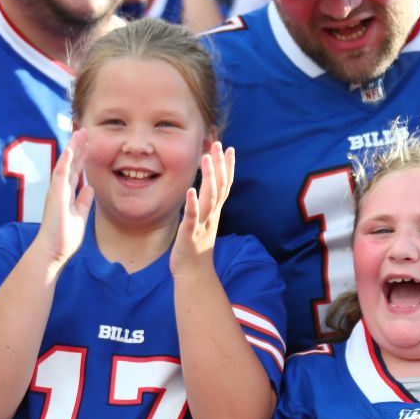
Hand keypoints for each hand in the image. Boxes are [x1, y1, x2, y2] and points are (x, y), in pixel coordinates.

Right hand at [31, 130, 93, 266]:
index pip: (76, 171)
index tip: (89, 144)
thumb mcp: (80, 216)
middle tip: (85, 131)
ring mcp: (57, 191)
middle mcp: (61, 190)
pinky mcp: (55, 196)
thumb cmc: (64, 238)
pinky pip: (60, 175)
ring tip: (80, 133)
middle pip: (71, 163)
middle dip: (79, 147)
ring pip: (65, 164)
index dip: (82, 157)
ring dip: (73, 148)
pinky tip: (70, 149)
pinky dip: (65, 161)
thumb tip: (90, 188)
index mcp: (67, 194)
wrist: (53, 252)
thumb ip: (83, 201)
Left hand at [170, 142, 232, 277]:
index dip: (228, 167)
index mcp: (214, 212)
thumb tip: (205, 189)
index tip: (230, 148)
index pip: (225, 185)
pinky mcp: (190, 234)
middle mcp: (212, 215)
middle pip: (220, 187)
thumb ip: (206, 205)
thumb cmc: (195, 246)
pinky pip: (193, 217)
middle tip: (218, 145)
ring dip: (209, 178)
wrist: (193, 273)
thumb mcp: (204, 222)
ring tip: (207, 159)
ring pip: (209, 198)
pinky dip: (193, 203)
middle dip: (220, 165)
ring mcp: (202, 224)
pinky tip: (190, 190)